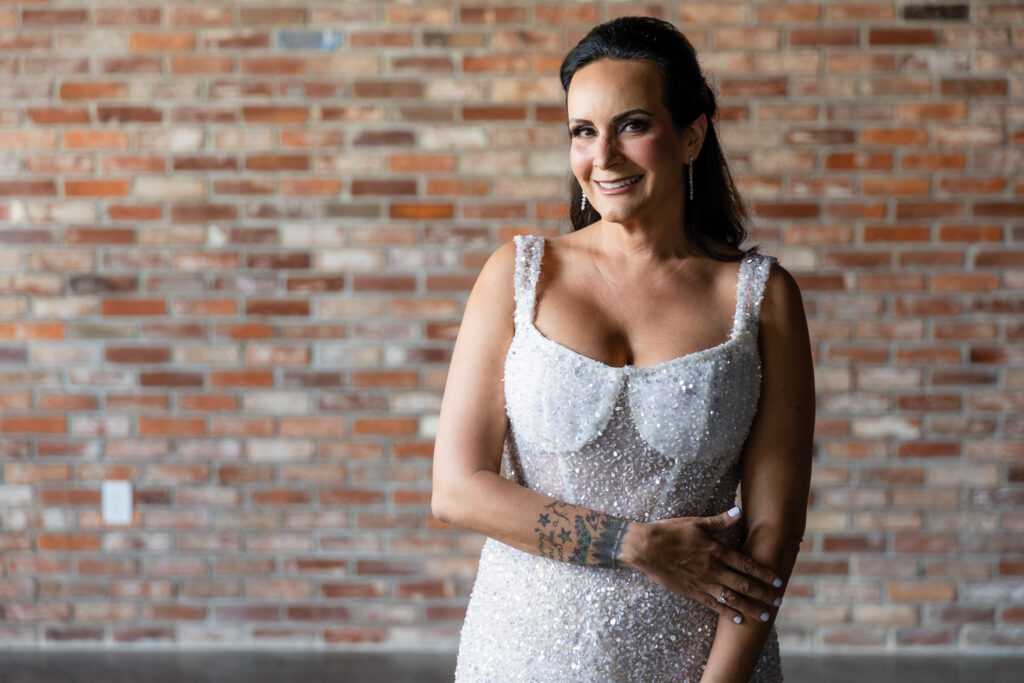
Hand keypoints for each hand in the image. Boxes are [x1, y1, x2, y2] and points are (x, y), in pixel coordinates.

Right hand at [623, 507, 782, 623]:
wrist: (645, 548)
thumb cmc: (669, 532)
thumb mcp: (696, 523)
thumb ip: (719, 521)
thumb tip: (738, 512)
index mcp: (716, 551)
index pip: (746, 564)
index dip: (764, 573)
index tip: (778, 580)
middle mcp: (713, 569)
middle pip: (744, 584)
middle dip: (763, 593)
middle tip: (779, 601)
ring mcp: (703, 582)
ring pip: (732, 598)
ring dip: (751, 607)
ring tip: (766, 615)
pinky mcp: (692, 592)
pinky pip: (713, 605)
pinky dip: (727, 613)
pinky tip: (739, 620)